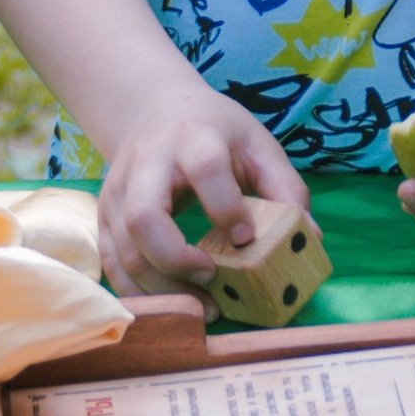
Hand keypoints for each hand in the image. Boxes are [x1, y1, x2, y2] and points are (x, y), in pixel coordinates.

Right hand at [97, 95, 306, 295]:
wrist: (154, 109)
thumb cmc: (214, 131)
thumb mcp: (256, 143)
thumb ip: (285, 187)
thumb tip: (310, 239)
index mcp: (193, 138)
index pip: (205, 169)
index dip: (226, 207)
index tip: (246, 239)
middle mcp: (147, 164)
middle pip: (145, 217)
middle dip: (178, 259)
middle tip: (214, 278)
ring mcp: (117, 192)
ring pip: (125, 249)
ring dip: (162, 287)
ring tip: (204, 306)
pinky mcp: (103, 216)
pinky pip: (112, 264)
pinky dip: (139, 292)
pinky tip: (174, 304)